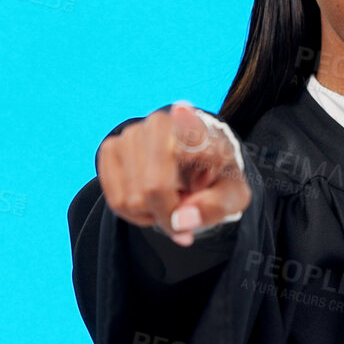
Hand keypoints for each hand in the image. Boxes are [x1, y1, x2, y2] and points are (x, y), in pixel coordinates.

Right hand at [96, 102, 250, 246]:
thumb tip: (180, 220)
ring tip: (170, 202)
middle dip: (168, 214)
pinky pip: (115, 200)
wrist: (197, 162)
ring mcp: (132, 133)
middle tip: (184, 217)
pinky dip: (133, 212)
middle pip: (153, 188)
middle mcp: (161, 123)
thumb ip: (214, 207)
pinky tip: (151, 202)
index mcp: (198, 129)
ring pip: (131, 199)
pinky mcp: (111, 147)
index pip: (186, 149)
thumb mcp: (232, 196)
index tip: (190, 187)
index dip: (181, 184)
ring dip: (151, 214)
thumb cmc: (217, 179)